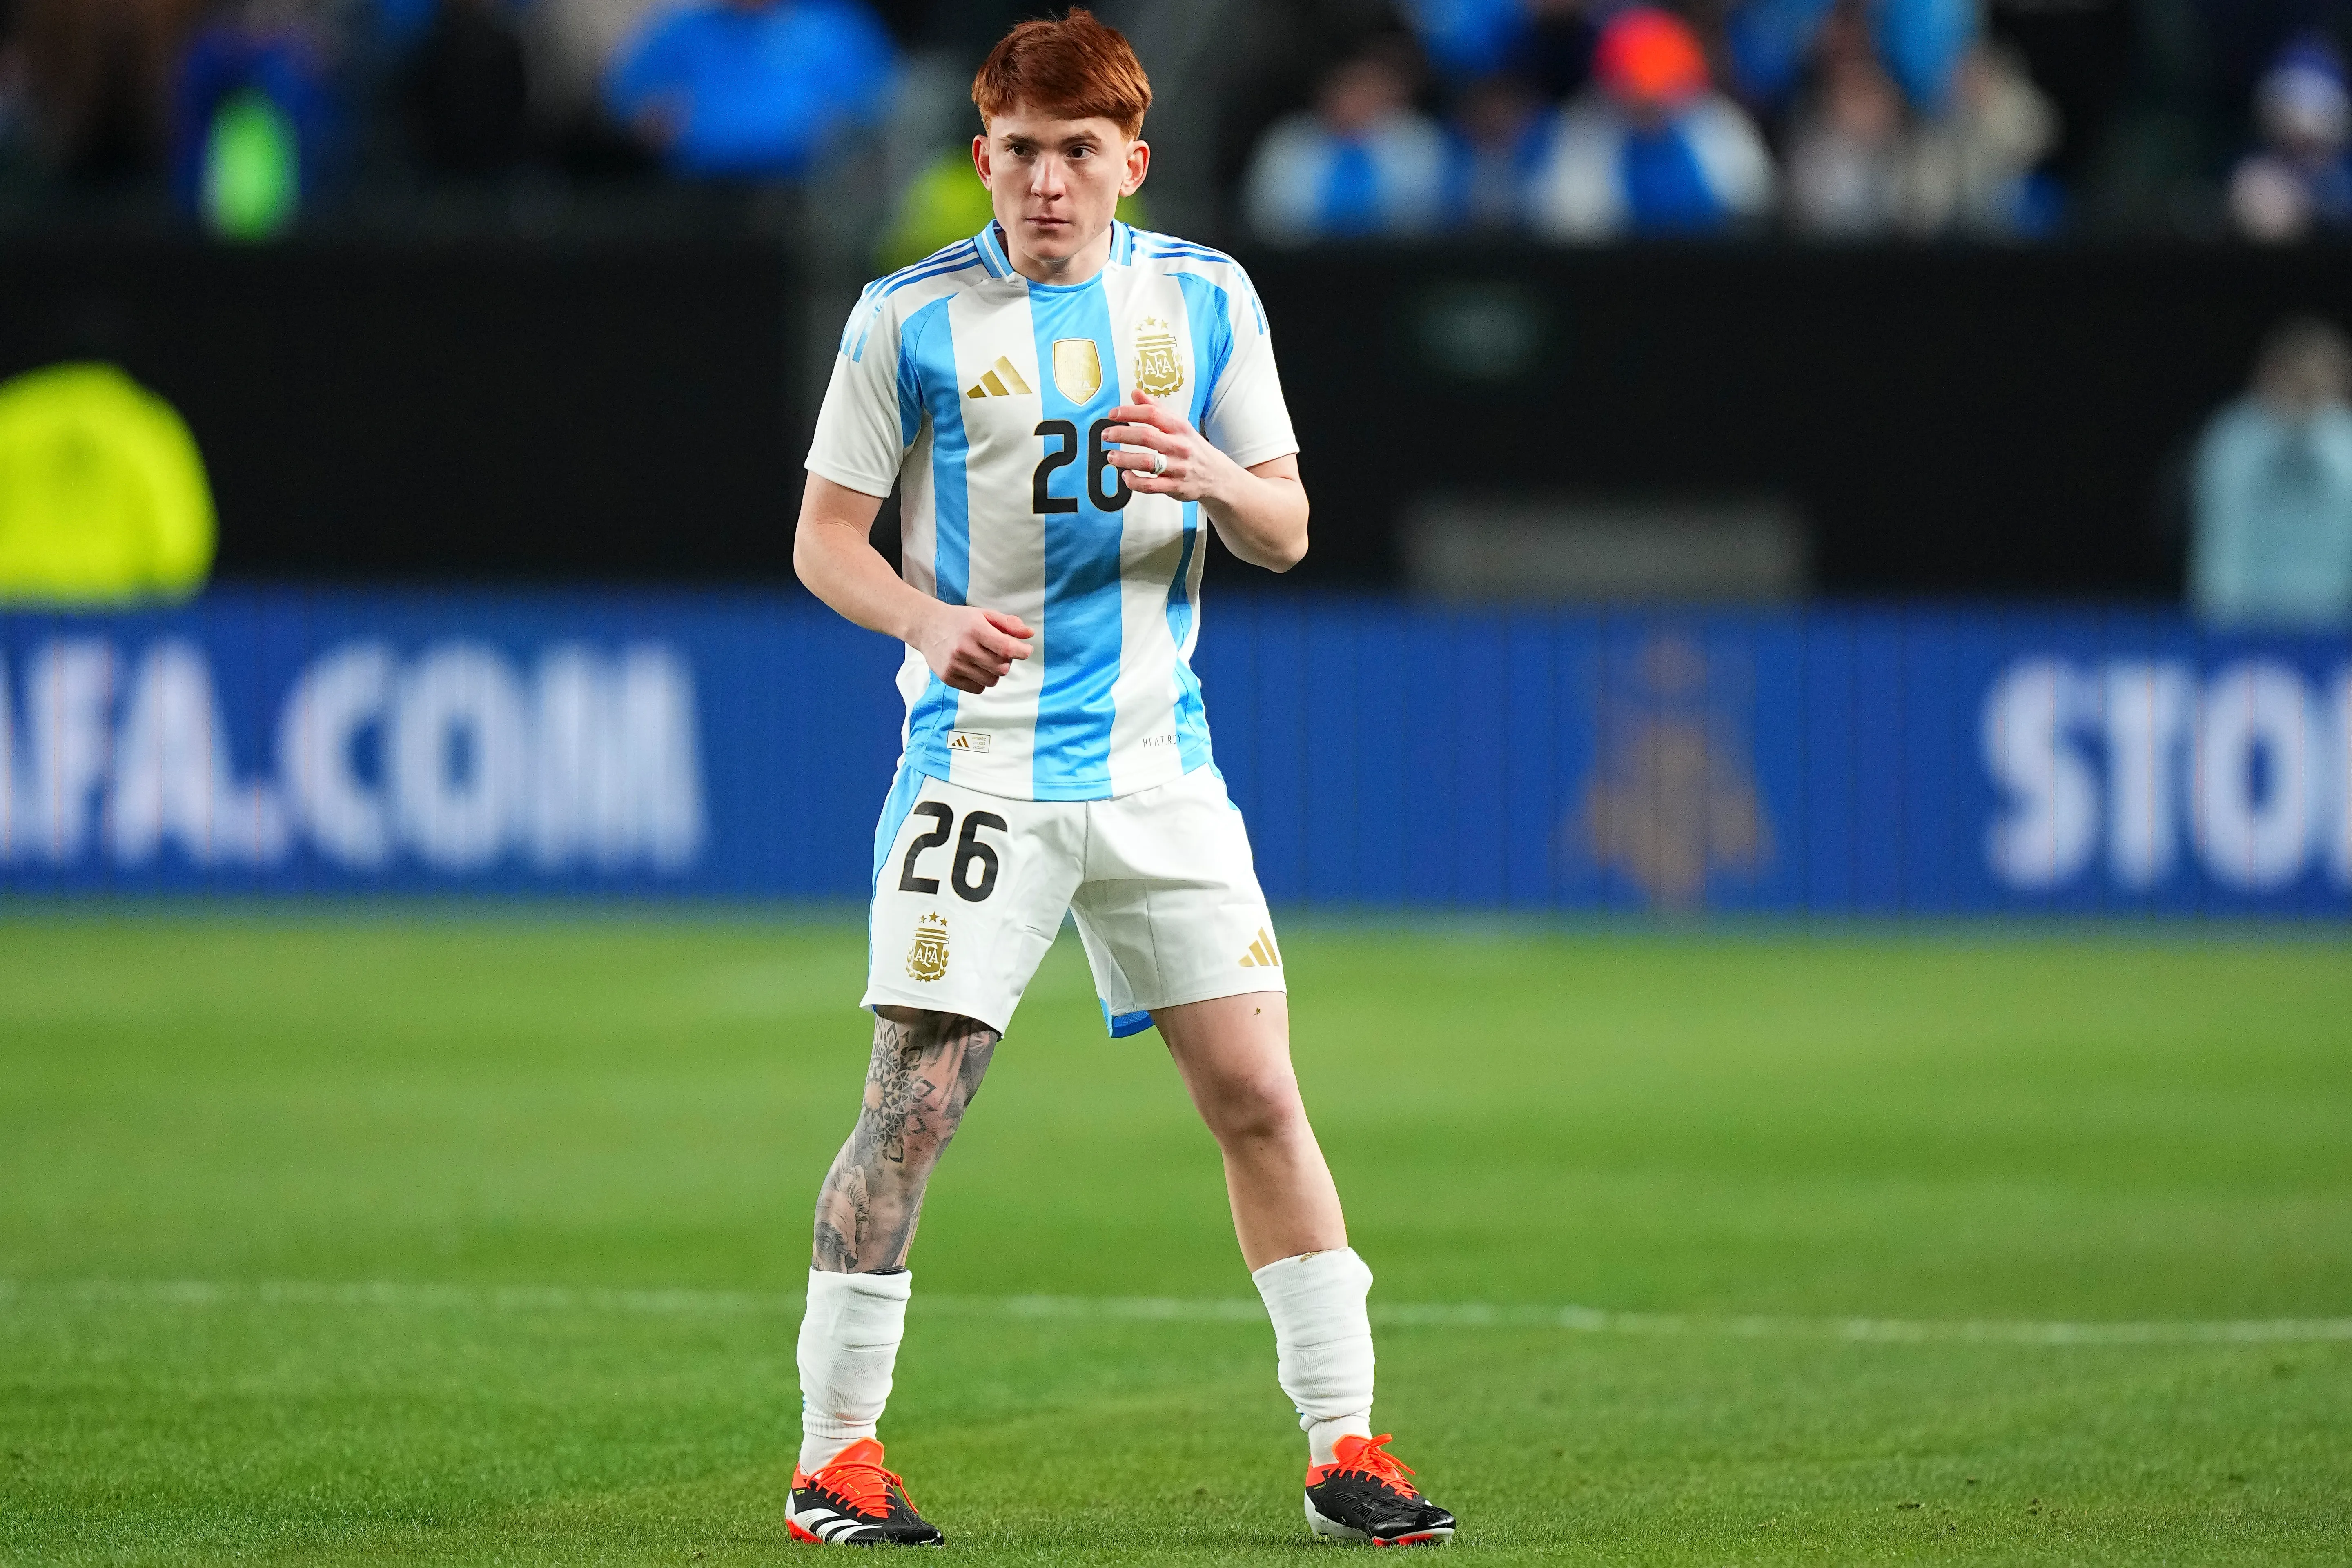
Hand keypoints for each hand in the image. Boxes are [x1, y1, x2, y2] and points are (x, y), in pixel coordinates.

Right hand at [914, 603, 1031, 693]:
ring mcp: (955, 665)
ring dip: (994, 672)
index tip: (1026, 650)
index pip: (1006, 648)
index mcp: (975, 630)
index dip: (1022, 652)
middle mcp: (964, 649)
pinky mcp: (948, 678)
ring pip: (992, 680)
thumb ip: (1008, 624)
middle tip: (998, 652)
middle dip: (1006, 661)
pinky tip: (975, 667)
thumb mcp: (984, 615)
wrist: (927, 626)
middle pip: (1002, 668)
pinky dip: (982, 680)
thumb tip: (1030, 634)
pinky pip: (978, 688)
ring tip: (985, 659)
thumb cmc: (960, 620)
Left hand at [1102, 392, 1240, 503]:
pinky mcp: (1175, 487)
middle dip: (1122, 434)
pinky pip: (1150, 486)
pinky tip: (1126, 476)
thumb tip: (1135, 393)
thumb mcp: (1179, 425)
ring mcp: (1178, 467)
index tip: (1113, 414)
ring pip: (1147, 462)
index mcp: (1179, 427)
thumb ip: (1156, 409)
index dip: (1130, 412)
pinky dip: (1134, 481)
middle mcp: (1179, 446)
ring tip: (1111, 456)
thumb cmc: (1191, 447)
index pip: (1152, 414)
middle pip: (1147, 436)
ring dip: (1124, 458)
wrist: (1216, 475)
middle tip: (1105, 435)